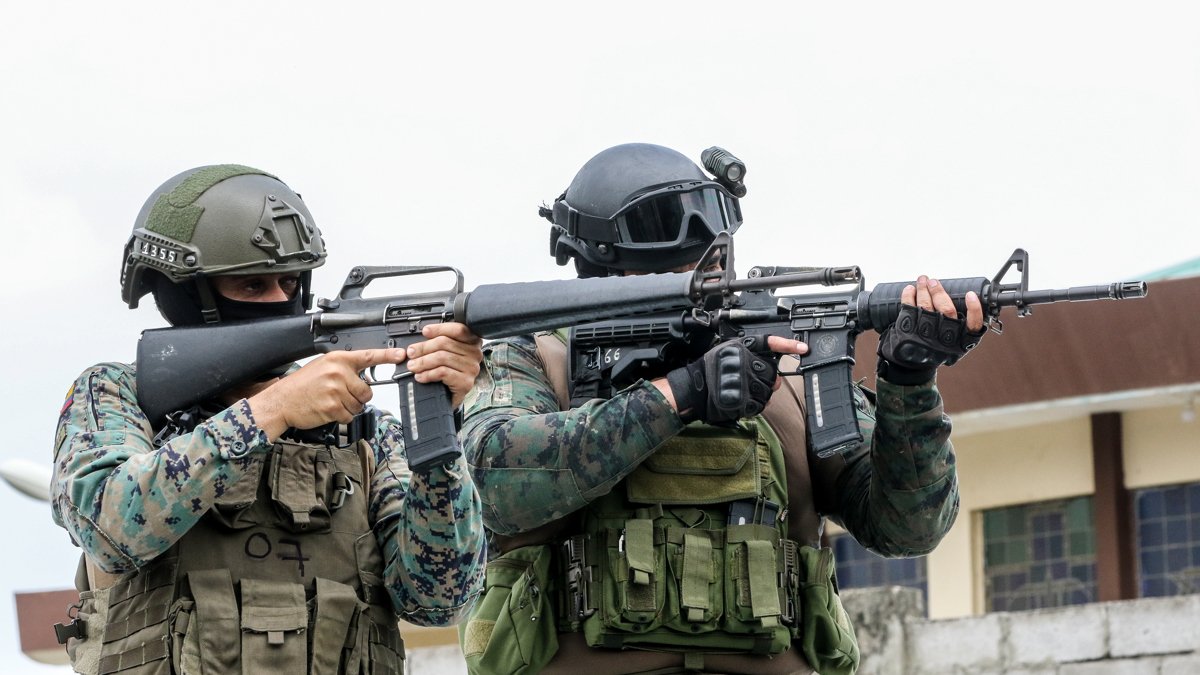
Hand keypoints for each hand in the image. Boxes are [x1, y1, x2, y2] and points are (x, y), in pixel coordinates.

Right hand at [248, 348, 404, 440]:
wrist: (282, 400)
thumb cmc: (302, 384)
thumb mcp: (323, 366)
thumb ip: (344, 368)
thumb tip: (366, 376)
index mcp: (337, 359)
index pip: (368, 356)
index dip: (387, 356)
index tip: (402, 355)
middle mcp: (338, 373)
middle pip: (367, 390)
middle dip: (358, 396)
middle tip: (340, 394)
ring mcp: (336, 390)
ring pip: (359, 405)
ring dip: (348, 407)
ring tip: (331, 401)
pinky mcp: (333, 407)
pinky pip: (349, 416)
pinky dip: (342, 417)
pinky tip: (328, 409)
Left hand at [405, 322, 483, 407]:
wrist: (450, 396)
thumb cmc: (448, 372)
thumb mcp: (444, 352)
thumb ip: (438, 342)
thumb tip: (422, 337)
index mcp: (471, 341)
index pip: (458, 330)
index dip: (440, 329)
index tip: (425, 331)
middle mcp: (474, 353)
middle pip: (446, 343)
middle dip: (424, 348)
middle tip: (411, 353)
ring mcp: (471, 368)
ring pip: (442, 358)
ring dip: (423, 362)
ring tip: (413, 366)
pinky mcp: (465, 382)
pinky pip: (443, 372)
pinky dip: (428, 374)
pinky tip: (421, 376)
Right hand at [662, 336, 805, 423]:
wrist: (695, 390)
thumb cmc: (711, 368)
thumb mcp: (730, 349)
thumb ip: (754, 351)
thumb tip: (776, 362)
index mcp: (743, 350)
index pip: (770, 344)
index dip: (788, 346)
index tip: (803, 349)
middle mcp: (745, 366)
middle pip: (772, 373)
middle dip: (768, 379)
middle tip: (753, 380)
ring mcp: (745, 385)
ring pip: (769, 390)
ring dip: (762, 393)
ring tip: (745, 390)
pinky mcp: (744, 402)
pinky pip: (761, 404)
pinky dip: (756, 404)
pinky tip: (744, 399)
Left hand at [877, 276, 985, 384]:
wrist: (910, 367)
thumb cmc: (935, 351)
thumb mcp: (952, 346)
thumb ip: (960, 329)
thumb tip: (967, 300)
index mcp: (960, 342)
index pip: (974, 325)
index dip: (974, 309)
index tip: (970, 295)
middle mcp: (945, 338)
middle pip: (946, 310)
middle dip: (939, 292)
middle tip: (934, 281)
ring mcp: (926, 334)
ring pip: (927, 306)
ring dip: (923, 290)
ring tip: (922, 280)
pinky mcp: (909, 331)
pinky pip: (908, 309)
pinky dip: (908, 296)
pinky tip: (910, 289)